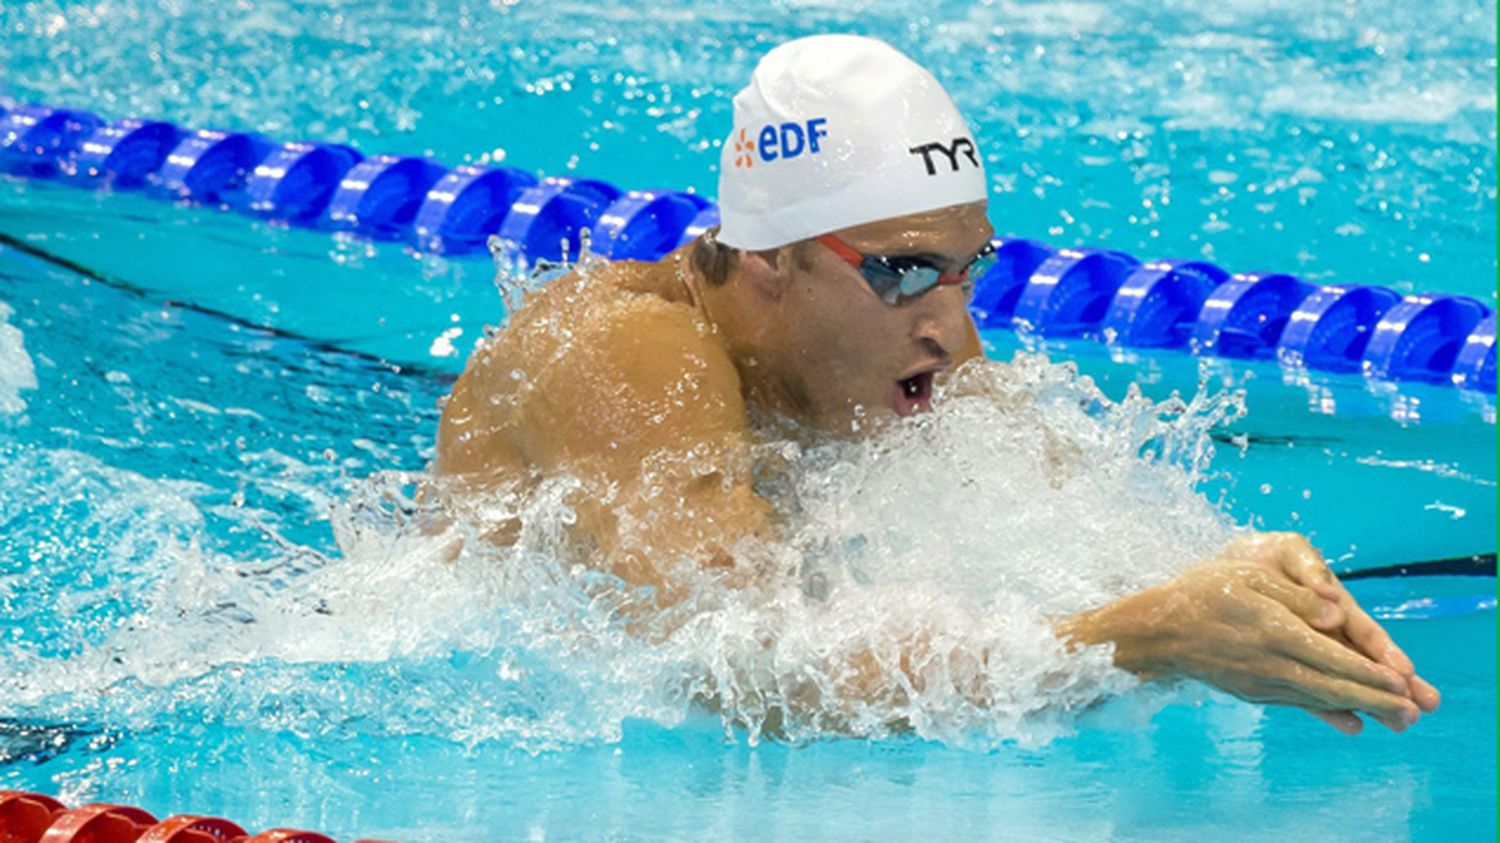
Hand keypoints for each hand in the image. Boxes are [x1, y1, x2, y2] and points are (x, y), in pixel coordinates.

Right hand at [1063, 558, 1424, 733]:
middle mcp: (1271, 663)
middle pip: (1334, 685)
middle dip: (1378, 699)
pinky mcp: (1251, 691)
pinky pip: (1298, 703)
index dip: (1370, 671)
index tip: (1404, 680)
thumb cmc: (1200, 593)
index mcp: (1274, 630)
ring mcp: (1260, 682)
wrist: (1154, 632)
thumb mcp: (1247, 577)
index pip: (1332, 655)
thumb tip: (1336, 610)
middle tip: (1415, 712)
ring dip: (1362, 709)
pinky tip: (1350, 720)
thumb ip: (1294, 594)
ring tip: (1397, 720)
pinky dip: (1328, 711)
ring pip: (1320, 699)